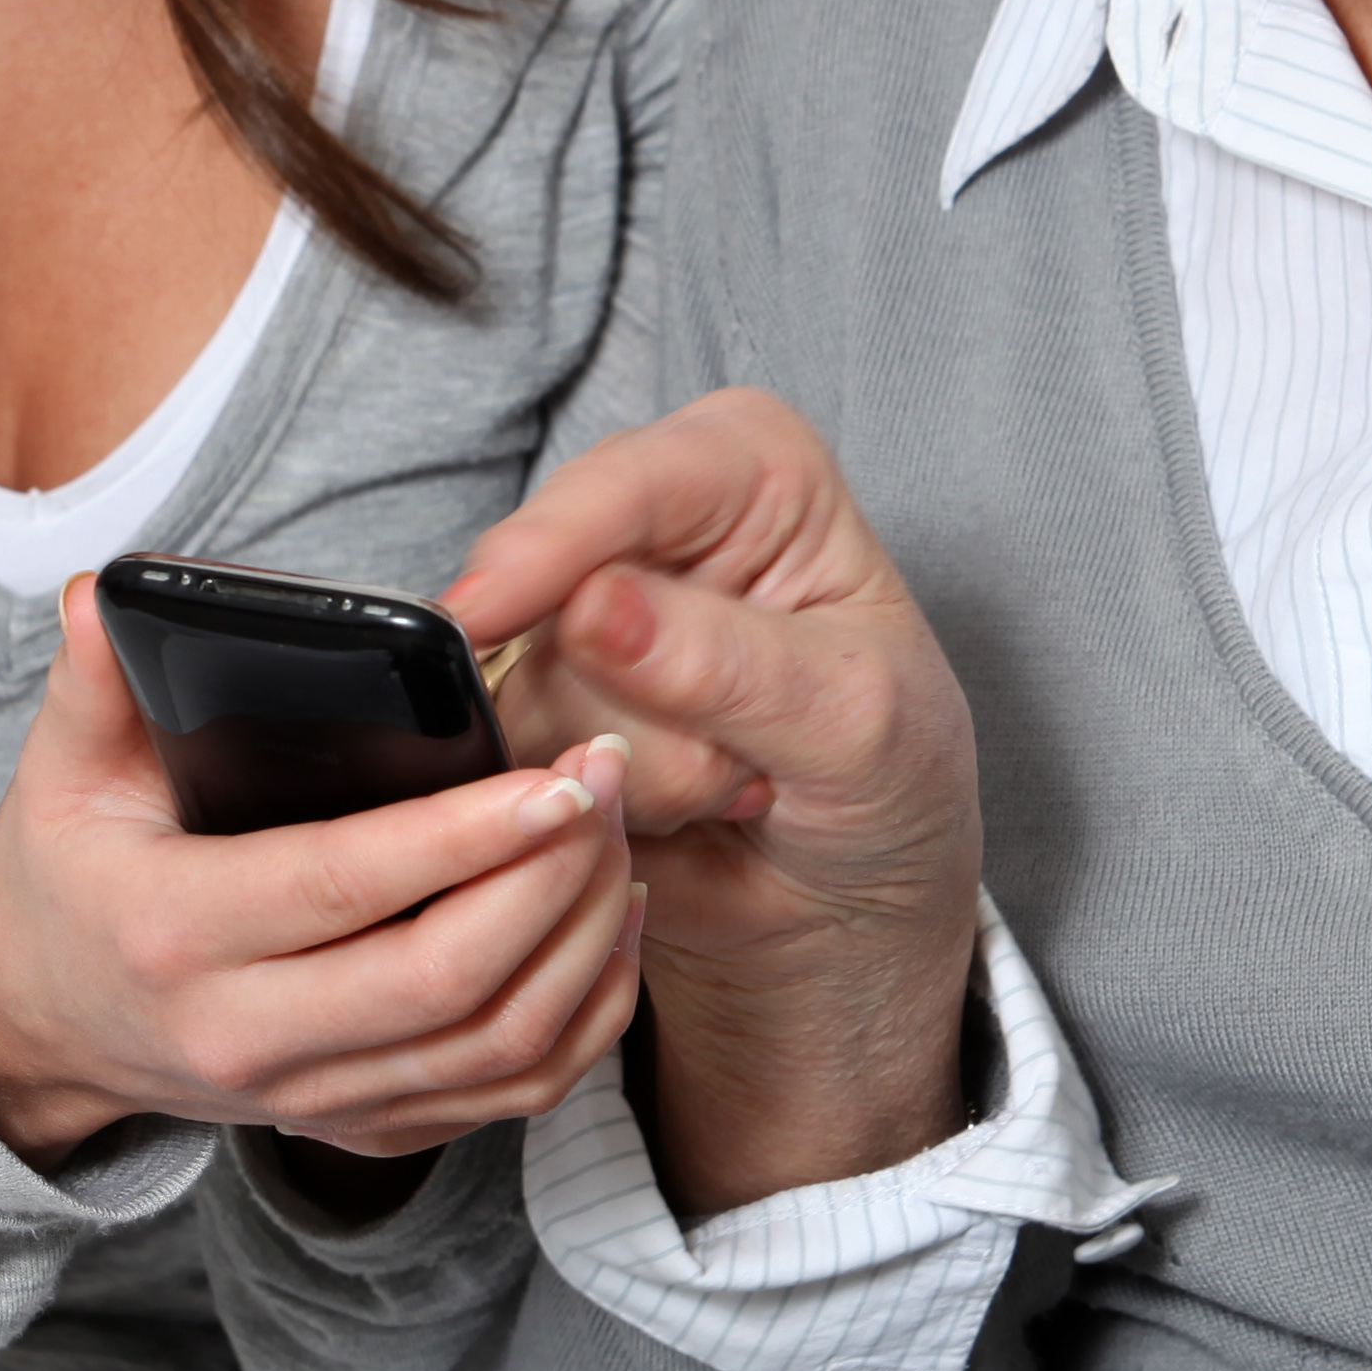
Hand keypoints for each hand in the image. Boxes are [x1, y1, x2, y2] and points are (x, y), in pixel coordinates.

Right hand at [0, 584, 644, 1164]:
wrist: (42, 1027)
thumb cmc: (70, 879)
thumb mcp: (59, 775)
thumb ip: (92, 683)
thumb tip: (97, 594)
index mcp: (177, 934)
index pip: (347, 887)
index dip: (467, 835)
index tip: (560, 774)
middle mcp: (249, 1038)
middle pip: (447, 980)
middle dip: (553, 878)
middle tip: (609, 778)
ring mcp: (312, 1100)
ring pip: (498, 1048)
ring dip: (586, 946)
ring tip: (620, 838)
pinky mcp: (364, 1128)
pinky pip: (508, 1095)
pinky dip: (583, 1019)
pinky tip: (609, 928)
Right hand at [443, 390, 981, 1215]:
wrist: (856, 905)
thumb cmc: (890, 779)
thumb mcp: (851, 718)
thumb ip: (723, 661)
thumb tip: (591, 606)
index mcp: (749, 465)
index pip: (623, 483)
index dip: (547, 549)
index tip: (482, 612)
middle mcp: (653, 520)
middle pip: (547, 592)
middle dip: (638, 706)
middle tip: (752, 756)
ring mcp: (582, 617)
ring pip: (521, 689)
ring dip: (631, 772)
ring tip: (733, 783)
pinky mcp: (538, 704)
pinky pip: (503, 759)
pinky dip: (592, 807)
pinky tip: (674, 815)